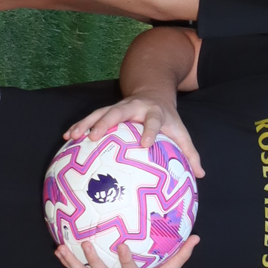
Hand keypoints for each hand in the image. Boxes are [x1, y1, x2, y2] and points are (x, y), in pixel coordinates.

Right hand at [61, 94, 204, 185]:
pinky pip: (91, 117)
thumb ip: (190, 153)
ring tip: (73, 136)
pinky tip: (67, 137)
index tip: (145, 144)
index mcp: (154, 114)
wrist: (153, 93)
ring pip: (100, 113)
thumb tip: (200, 174)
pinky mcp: (107, 110)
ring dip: (86, 123)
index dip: (149, 132)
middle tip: (95, 137)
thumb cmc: (167, 120)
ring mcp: (118, 108)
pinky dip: (79, 125)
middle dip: (105, 124)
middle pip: (118, 114)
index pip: (152, 122)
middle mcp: (134, 108)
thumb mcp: (180, 133)